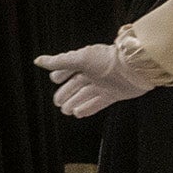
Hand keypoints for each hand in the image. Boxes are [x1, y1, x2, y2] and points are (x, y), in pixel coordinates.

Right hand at [37, 42, 160, 117]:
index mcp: (85, 61)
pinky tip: (78, 113)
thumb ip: (59, 62)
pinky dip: (87, 108)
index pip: (69, 69)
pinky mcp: (113, 95)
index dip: (61, 75)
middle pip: (76, 85)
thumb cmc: (107, 59)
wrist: (134, 68)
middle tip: (57, 102)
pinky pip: (97, 104)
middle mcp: (94, 73)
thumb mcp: (79, 59)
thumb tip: (38, 61)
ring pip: (85, 95)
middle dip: (66, 93)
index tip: (54, 80)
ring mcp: (103, 85)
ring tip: (65, 110)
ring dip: (74, 102)